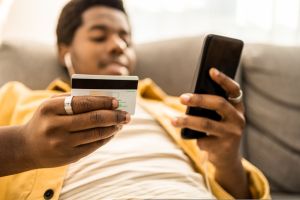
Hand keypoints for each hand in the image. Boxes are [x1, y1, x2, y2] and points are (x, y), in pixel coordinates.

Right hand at [20, 95, 129, 168]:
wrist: (27, 147)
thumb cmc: (45, 120)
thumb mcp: (51, 105)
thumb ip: (73, 99)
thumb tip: (104, 98)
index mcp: (50, 108)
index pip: (83, 103)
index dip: (102, 102)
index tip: (116, 102)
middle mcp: (55, 126)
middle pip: (93, 119)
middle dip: (114, 116)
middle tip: (126, 115)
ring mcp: (62, 143)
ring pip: (96, 134)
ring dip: (113, 128)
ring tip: (122, 123)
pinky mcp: (69, 156)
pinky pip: (94, 146)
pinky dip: (106, 138)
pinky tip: (112, 132)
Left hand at [172, 68, 249, 197]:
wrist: (226, 158)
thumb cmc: (218, 131)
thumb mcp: (219, 118)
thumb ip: (211, 108)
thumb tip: (189, 98)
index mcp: (238, 108)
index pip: (234, 90)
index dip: (224, 79)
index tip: (211, 70)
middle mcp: (238, 119)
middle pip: (219, 104)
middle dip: (199, 99)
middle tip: (182, 97)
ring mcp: (232, 134)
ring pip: (206, 123)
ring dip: (187, 121)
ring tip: (173, 120)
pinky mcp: (223, 148)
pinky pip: (202, 139)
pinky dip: (192, 137)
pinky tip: (188, 137)